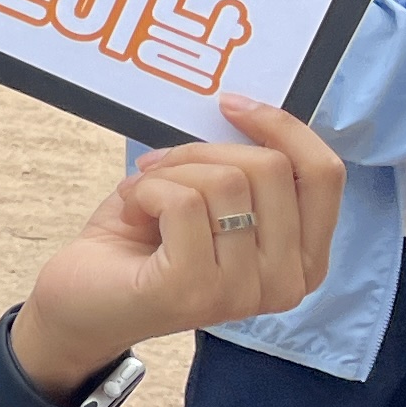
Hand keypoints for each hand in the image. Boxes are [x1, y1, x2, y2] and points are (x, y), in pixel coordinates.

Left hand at [7, 99, 346, 406]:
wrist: (81, 301)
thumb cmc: (146, 243)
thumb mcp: (209, 197)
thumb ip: (245, 169)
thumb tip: (246, 110)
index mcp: (304, 260)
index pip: (324, 175)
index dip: (283, 128)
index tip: (232, 104)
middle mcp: (286, 283)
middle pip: (271, 169)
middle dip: (203, 151)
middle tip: (160, 168)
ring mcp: (242, 292)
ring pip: (225, 182)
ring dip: (169, 173)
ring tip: (143, 196)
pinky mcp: (194, 290)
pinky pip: (183, 202)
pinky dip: (146, 190)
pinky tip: (132, 213)